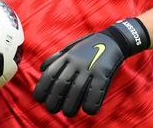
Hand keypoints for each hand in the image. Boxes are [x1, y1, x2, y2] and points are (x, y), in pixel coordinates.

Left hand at [33, 18, 149, 116]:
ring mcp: (90, 67)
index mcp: (67, 56)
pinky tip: (88, 110)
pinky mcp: (103, 73)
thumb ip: (56, 58)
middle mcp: (77, 62)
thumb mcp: (70, 48)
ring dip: (70, 105)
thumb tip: (41, 69)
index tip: (39, 99)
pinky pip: (95, 92)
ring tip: (68, 113)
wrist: (113, 39)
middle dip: (54, 100)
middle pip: (62, 84)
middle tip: (52, 110)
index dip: (42, 88)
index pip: (50, 74)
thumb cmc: (89, 46)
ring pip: (77, 90)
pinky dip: (91, 104)